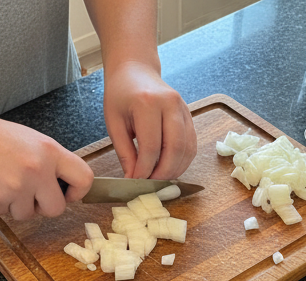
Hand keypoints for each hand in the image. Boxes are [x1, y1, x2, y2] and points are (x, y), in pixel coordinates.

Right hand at [0, 107, 92, 218]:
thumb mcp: (27, 139)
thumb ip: (48, 162)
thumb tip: (65, 186)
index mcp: (48, 151)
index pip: (84, 178)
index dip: (78, 192)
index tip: (67, 193)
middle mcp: (37, 169)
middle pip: (57, 209)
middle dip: (43, 206)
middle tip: (27, 193)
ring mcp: (17, 186)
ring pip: (29, 215)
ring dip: (16, 205)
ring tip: (0, 180)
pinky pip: (5, 213)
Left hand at [103, 62, 195, 179]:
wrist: (136, 70)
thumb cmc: (121, 94)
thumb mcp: (114, 122)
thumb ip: (124, 151)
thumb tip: (133, 178)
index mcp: (147, 103)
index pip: (151, 146)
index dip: (145, 169)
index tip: (137, 181)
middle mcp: (170, 104)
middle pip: (174, 149)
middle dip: (164, 173)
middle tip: (152, 184)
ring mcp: (183, 109)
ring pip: (187, 150)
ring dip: (175, 169)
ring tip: (160, 178)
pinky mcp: (190, 116)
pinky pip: (192, 145)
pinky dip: (183, 161)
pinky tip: (171, 167)